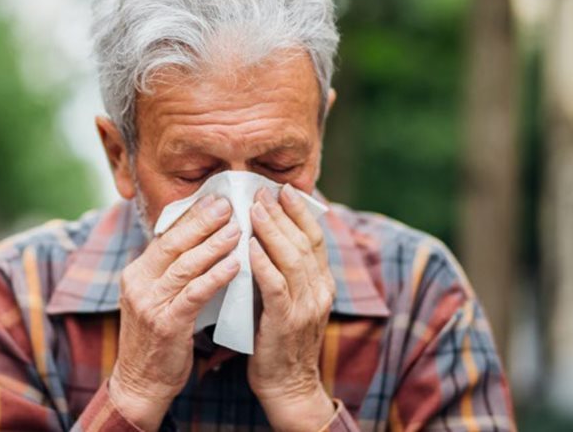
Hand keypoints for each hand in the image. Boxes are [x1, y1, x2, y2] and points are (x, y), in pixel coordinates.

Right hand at [109, 195, 240, 430]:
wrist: (141, 383)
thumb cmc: (158, 340)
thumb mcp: (157, 300)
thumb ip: (173, 273)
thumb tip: (201, 243)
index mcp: (137, 273)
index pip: (166, 236)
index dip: (191, 216)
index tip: (215, 199)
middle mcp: (139, 283)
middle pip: (174, 243)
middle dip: (202, 221)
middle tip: (228, 204)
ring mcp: (150, 303)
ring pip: (185, 265)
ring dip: (213, 244)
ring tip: (237, 228)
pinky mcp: (166, 324)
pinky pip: (194, 293)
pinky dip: (216, 276)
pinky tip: (236, 264)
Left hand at [247, 184, 335, 430]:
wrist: (288, 384)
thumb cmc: (279, 337)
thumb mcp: (288, 298)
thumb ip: (281, 269)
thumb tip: (261, 234)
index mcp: (323, 282)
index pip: (314, 237)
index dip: (299, 211)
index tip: (282, 188)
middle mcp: (321, 290)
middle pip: (303, 241)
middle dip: (281, 213)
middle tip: (261, 190)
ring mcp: (307, 306)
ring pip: (292, 258)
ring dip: (271, 231)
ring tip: (253, 209)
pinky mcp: (287, 321)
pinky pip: (276, 286)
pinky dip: (263, 264)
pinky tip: (250, 247)